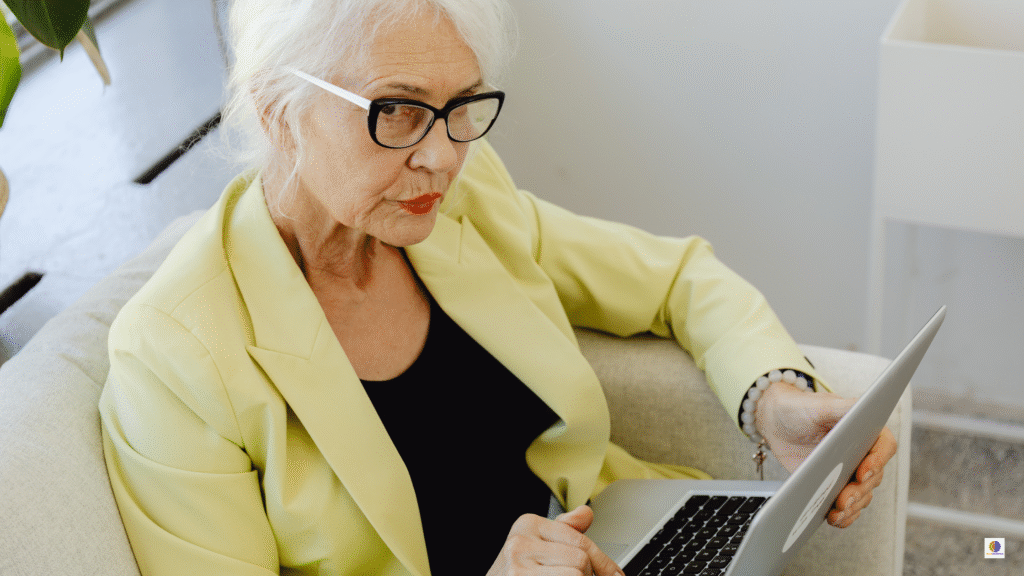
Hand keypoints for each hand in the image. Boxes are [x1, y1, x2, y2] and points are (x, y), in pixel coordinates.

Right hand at [486, 505, 624, 575]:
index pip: (580, 540)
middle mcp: (520, 542)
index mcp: (527, 524)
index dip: (604, 563)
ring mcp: (518, 565)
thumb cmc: (516, 573)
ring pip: (577, 574)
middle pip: (581, 560)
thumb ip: (562, 531)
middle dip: (586, 575)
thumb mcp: (535, 547)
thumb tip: (586, 513)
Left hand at [754, 382, 897, 527]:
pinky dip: (844, 515)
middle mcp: (864, 453)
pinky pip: (848, 506)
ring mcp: (850, 471)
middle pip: (874, 477)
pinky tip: (834, 519)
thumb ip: (842, 407)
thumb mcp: (819, 405)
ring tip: (837, 513)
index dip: (878, 461)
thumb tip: (864, 407)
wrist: (777, 422)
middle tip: (844, 499)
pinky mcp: (836, 485)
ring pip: (862, 495)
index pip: (884, 446)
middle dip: (860, 491)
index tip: (862, 472)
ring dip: (853, 507)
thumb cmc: (800, 407)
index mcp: (866, 429)